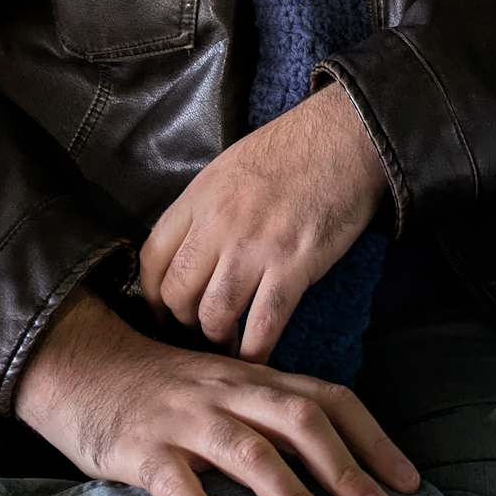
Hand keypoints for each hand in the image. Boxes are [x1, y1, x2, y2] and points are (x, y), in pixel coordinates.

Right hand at [14, 286, 418, 495]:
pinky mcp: (141, 448)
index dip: (372, 439)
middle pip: (298, 422)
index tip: (409, 485)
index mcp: (255, 379)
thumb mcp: (226, 390)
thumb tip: (340, 466)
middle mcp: (229, 393)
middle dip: (345, 471)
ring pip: (248, 452)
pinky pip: (176, 484)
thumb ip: (272, 416)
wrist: (83, 364)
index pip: (327, 399)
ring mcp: (186, 419)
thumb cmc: (167, 390)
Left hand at [139, 81, 387, 361]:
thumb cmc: (291, 148)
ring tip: (227, 346)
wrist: (344, 137)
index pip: (152, 258)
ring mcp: (255, 247)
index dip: (152, 295)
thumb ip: (205, 208)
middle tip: (197, 334)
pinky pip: (263, 324)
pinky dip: (256, 350)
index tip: (161, 313)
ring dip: (218, 340)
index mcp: (199, 197)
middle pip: (179, 293)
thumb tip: (191, 247)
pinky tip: (256, 358)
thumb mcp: (230, 167)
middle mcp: (219, 224)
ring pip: (215, 315)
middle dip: (183, 323)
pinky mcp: (293, 265)